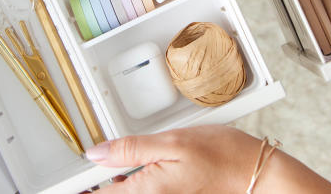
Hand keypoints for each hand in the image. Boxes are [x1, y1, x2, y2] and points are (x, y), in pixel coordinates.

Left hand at [87, 125, 330, 192]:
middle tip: (108, 151)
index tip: (73, 169)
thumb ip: (131, 148)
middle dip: (105, 174)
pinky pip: (145, 189)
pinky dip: (140, 177)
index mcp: (147, 190)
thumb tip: (97, 154)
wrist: (257, 173)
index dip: (83, 178)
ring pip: (130, 189)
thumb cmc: (225, 156)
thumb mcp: (174, 141)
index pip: (100, 192)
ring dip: (124, 175)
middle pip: (113, 192)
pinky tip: (153, 160)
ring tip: (135, 152)